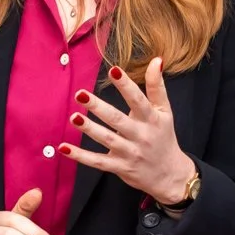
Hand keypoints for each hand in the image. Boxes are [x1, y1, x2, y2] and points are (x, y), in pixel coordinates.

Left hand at [62, 59, 197, 203]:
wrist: (169, 174)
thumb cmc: (163, 137)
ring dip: (89, 129)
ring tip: (74, 118)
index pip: (138, 100)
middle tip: (81, 94)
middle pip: (118, 120)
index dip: (126, 85)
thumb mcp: (165, 111)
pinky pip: (98, 162)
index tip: (113, 70)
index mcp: (152, 119)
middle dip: (98, 107)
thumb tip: (156, 60)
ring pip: (107, 140)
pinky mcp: (119, 167)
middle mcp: (141, 136)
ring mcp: (129, 153)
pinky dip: (81, 156)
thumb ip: (157, 86)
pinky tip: (64, 147)